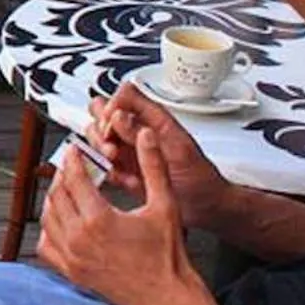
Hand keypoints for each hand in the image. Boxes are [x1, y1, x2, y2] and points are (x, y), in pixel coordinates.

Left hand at [37, 128, 208, 304]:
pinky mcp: (72, 273)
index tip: (74, 150)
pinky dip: (49, 230)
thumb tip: (146, 136)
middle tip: (73, 167)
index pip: (74, 178)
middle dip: (63, 176)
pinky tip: (62, 222)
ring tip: (68, 189)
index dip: (73, 160)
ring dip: (54, 200)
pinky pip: (46, 246)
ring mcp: (72, 258)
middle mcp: (79, 239)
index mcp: (99, 219)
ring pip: (48, 218)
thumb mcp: (166, 205)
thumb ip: (153, 166)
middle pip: (57, 195)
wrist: (167, 298)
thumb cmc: (168, 257)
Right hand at [87, 84, 231, 228]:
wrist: (207, 208)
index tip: (112, 121)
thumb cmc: (202, 177)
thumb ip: (144, 130)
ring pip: (97, 138)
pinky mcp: (124, 172)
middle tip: (111, 144)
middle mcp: (138, 132)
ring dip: (101, 149)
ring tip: (116, 160)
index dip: (112, 106)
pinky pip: (104, 166)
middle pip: (102, 113)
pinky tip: (126, 180)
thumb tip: (117, 115)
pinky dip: (110, 172)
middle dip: (100, 128)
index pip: (122, 97)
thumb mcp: (177, 148)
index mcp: (154, 119)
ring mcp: (129, 151)